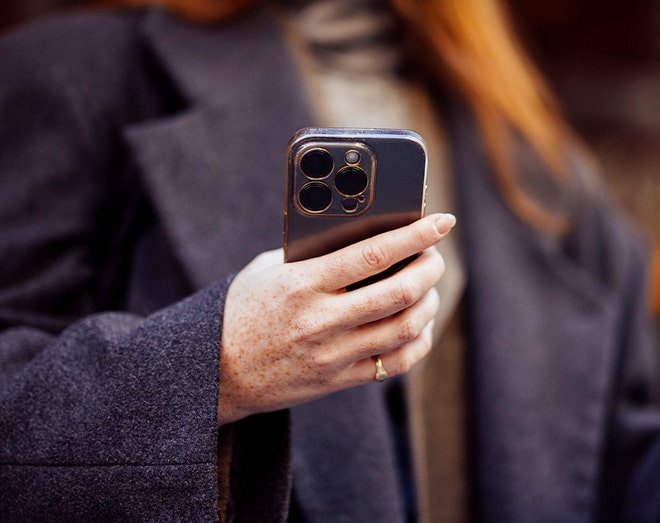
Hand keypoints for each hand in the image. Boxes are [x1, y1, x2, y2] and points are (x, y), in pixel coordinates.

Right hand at [217, 213, 455, 424]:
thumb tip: (368, 233)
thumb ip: (313, 254)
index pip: (372, 254)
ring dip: (428, 303)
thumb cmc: (245, 308)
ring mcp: (332, 355)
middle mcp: (321, 321)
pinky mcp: (339, 380)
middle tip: (435, 255)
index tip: (441, 221)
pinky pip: (396, 363)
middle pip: (399, 292)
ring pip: (405, 328)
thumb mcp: (269, 269)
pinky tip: (418, 324)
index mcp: (301, 284)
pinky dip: (418, 340)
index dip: (414, 235)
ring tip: (428, 287)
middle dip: (430, 268)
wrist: (218, 371)